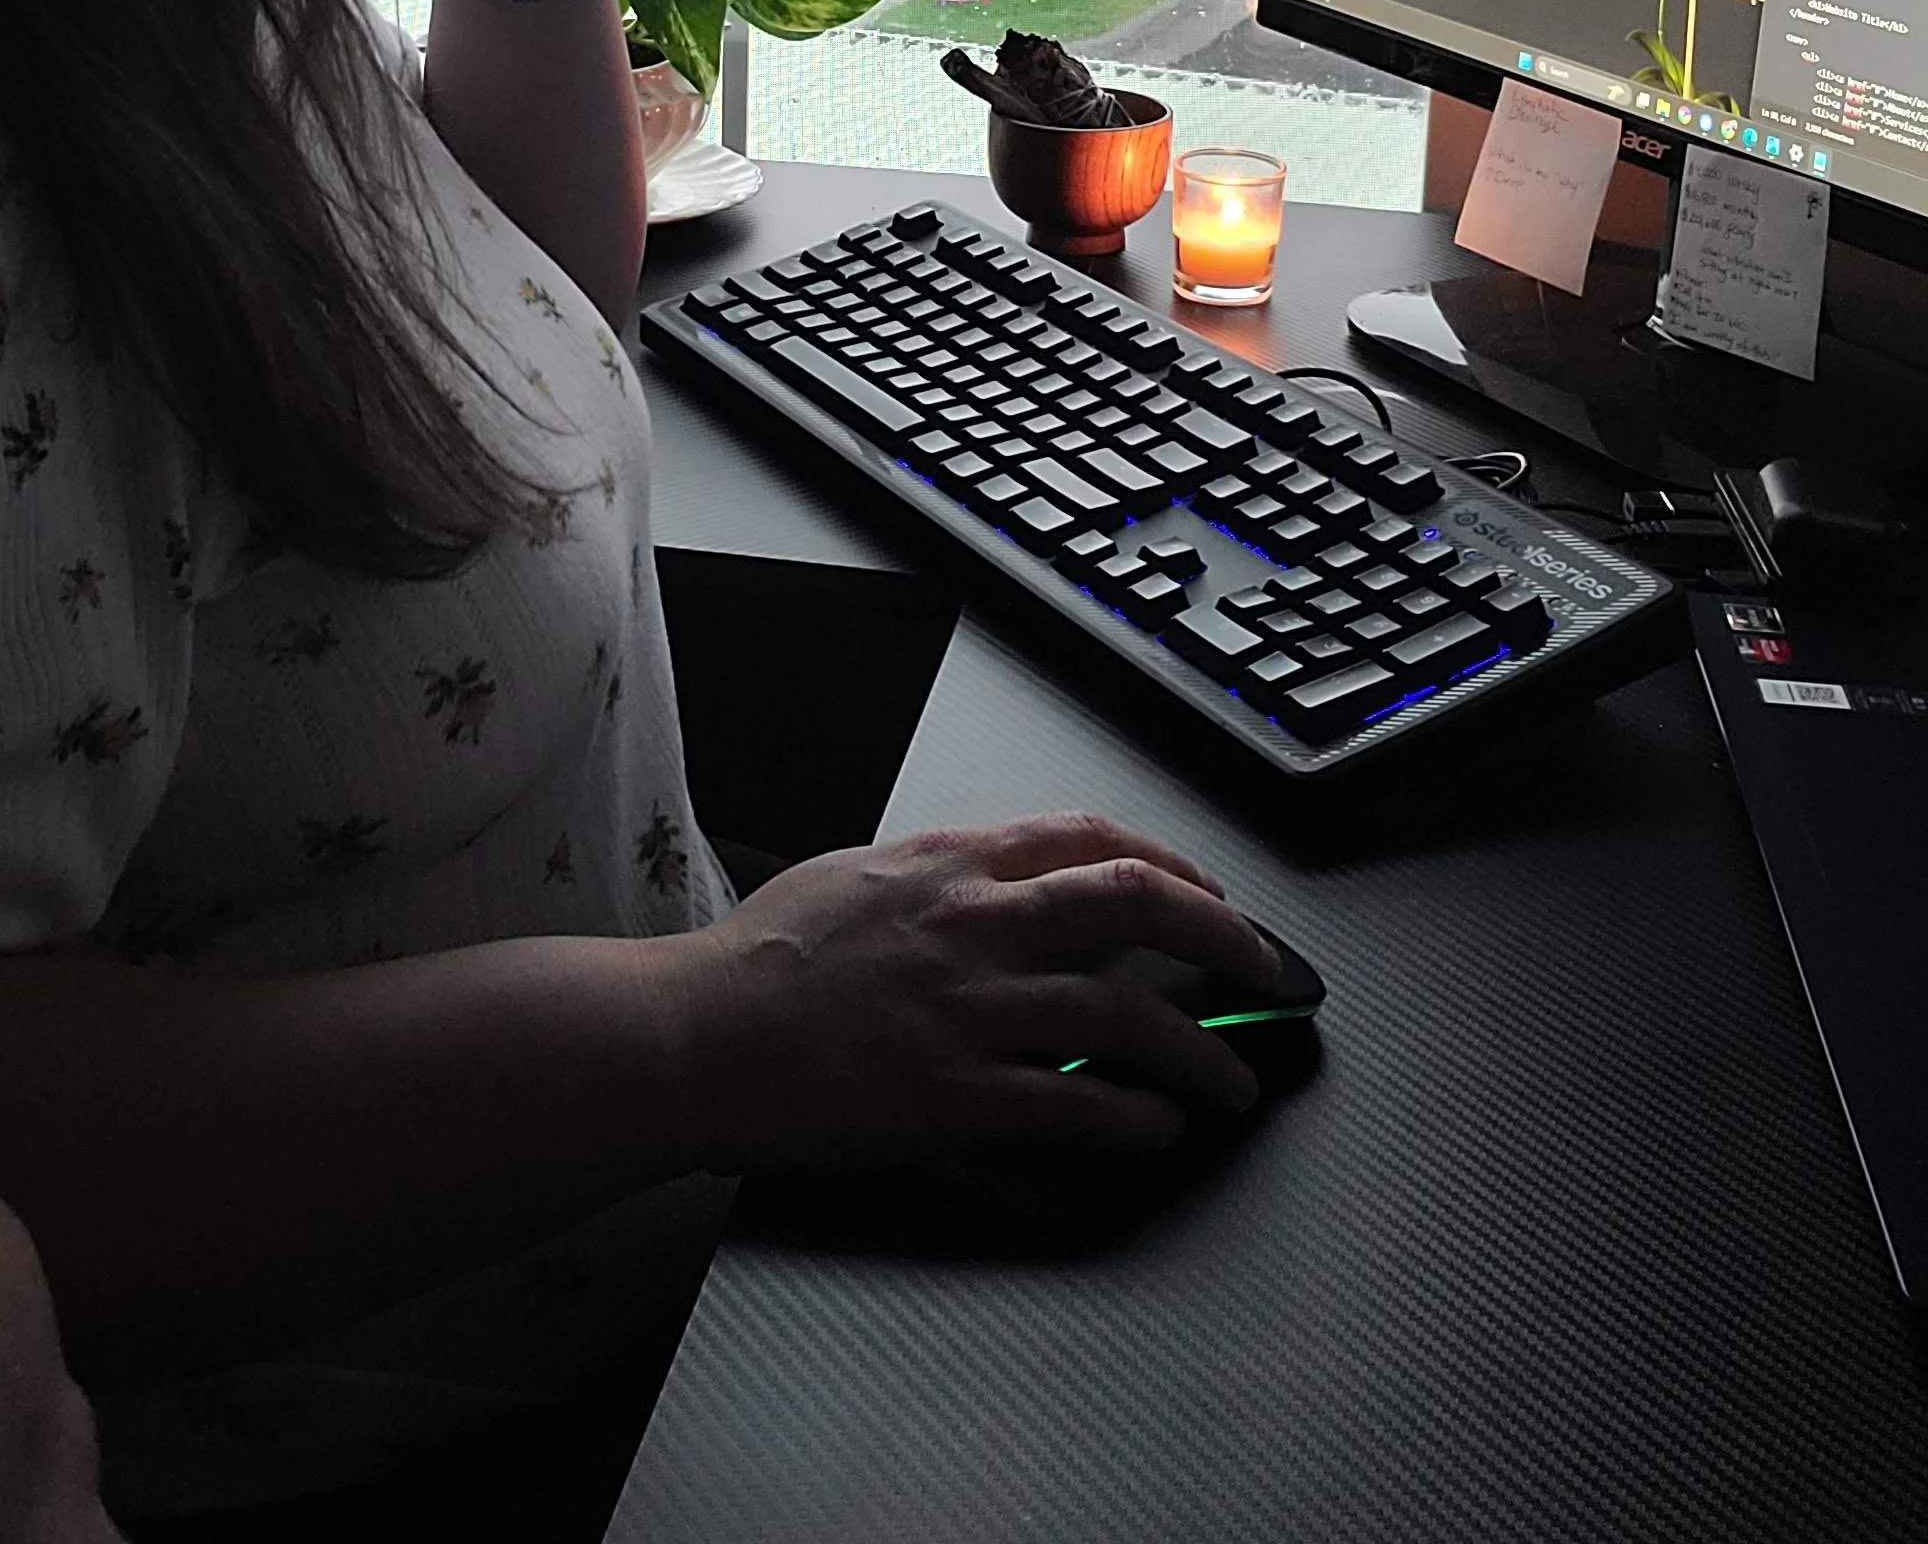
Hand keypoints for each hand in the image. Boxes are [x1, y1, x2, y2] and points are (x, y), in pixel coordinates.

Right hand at [664, 811, 1287, 1172]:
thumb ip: (937, 876)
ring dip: (1203, 1051)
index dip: (1171, 863)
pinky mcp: (953, 1096)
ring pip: (1127, 1013)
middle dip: (1228, 936)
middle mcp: (972, 923)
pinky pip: (1076, 1105)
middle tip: (1273, 973)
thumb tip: (1000, 883)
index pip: (1091, 837)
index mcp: (949, 863)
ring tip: (1235, 1083)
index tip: (1209, 893)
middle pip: (1136, 903)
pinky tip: (1160, 1128)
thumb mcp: (856, 876)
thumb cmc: (757, 963)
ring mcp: (968, 1010)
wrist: (691, 1035)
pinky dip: (1136, 1119)